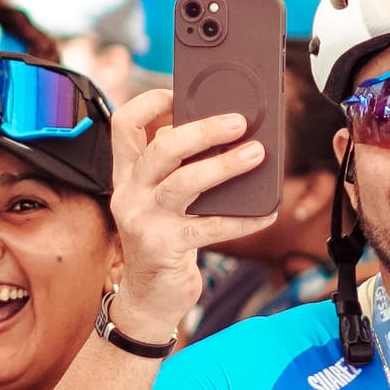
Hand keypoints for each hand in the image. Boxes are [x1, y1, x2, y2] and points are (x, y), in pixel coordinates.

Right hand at [105, 87, 270, 337]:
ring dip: (224, 166)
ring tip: (256, 155)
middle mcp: (129, 193)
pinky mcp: (164, 247)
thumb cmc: (163, 238)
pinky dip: (242, 219)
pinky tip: (266, 212)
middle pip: (161, 148)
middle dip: (203, 130)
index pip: (123, 124)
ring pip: (184, 182)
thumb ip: (178, 168)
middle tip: (239, 122)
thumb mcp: (161, 198)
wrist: (149, 296)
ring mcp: (143, 221)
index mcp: (126, 174)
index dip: (149, 102)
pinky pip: (210, 226)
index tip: (179, 92)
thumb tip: (224, 135)